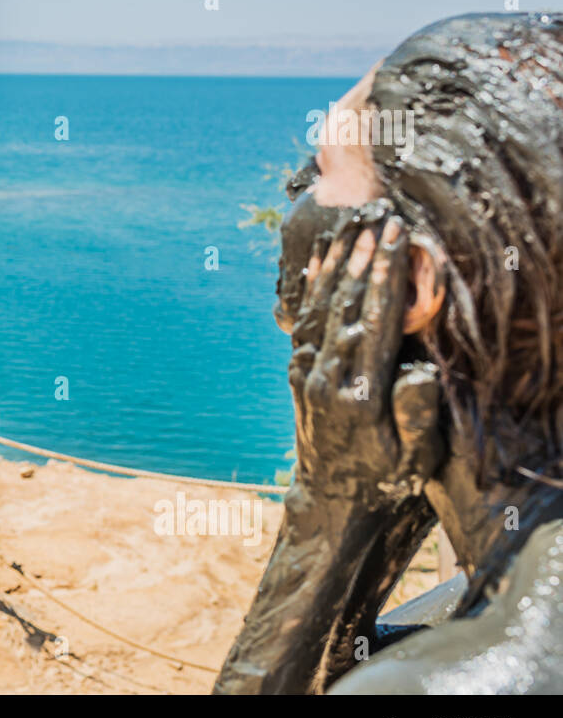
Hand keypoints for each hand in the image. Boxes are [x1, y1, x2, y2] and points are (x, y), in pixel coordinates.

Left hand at [288, 212, 444, 505]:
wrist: (332, 500)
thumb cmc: (386, 478)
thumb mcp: (414, 457)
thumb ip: (416, 413)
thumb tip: (419, 370)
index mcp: (358, 392)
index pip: (374, 320)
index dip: (386, 275)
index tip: (397, 238)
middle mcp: (326, 376)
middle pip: (344, 304)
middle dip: (362, 258)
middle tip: (377, 217)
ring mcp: (306, 372)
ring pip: (320, 306)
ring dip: (337, 264)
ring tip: (352, 226)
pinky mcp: (298, 371)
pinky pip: (304, 319)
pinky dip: (313, 286)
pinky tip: (321, 259)